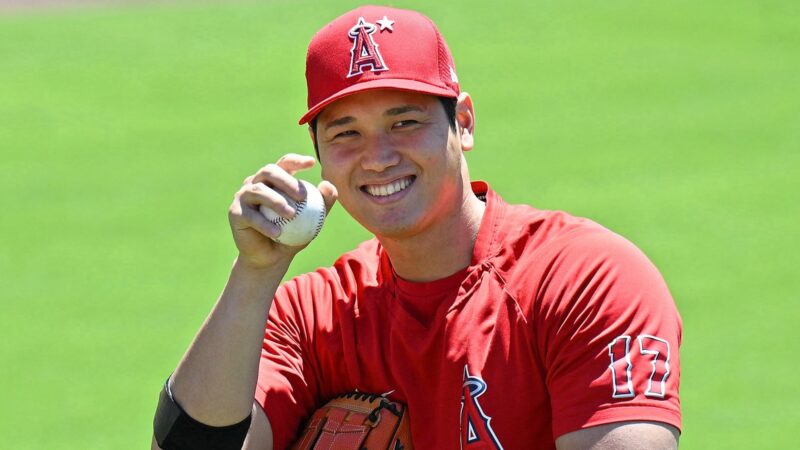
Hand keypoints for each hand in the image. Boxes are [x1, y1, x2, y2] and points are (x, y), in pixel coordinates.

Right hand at [228, 154, 337, 269]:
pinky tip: (277, 233)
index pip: (284, 163)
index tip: (312, 163)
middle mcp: (257, 183)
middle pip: (269, 171)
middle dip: (286, 180)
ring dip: (276, 201)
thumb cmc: (293, 235)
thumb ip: (324, 203)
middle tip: (302, 196)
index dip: (296, 160)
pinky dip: (265, 224)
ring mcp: (244, 196)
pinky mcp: (235, 213)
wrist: (270, 258)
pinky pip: (251, 216)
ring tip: (291, 214)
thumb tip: (329, 186)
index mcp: (275, 180)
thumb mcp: (314, 220)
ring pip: (258, 190)